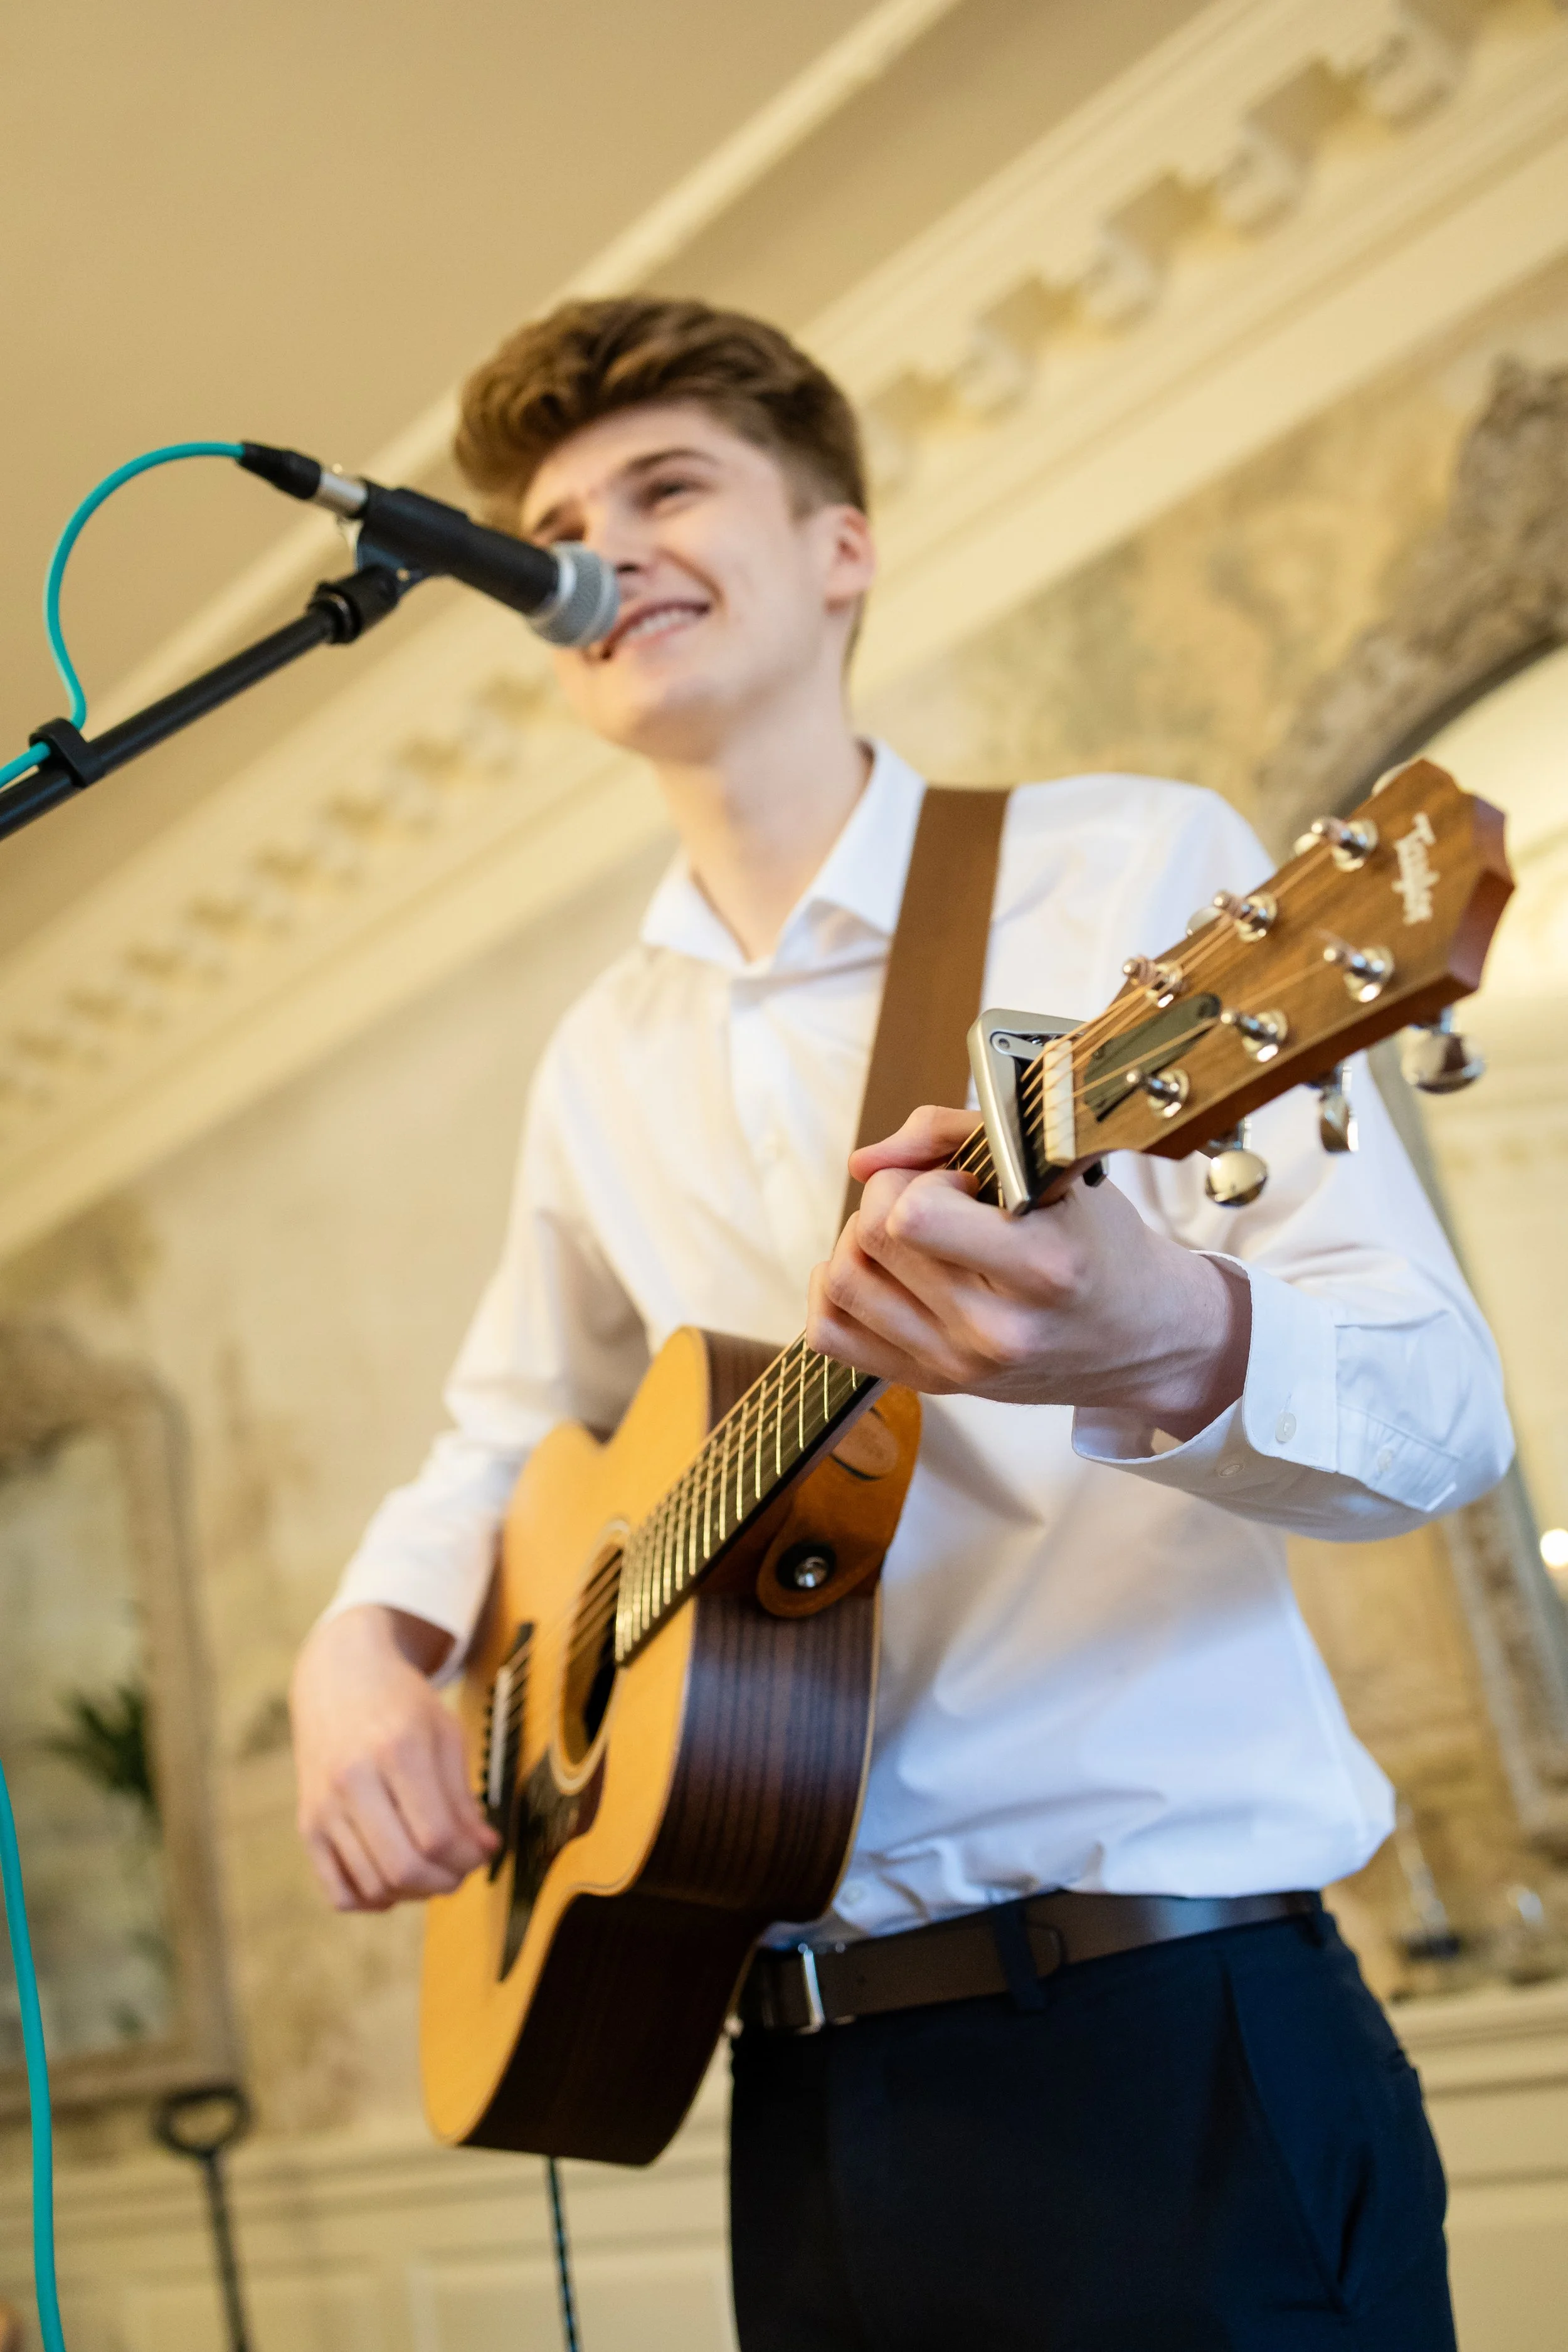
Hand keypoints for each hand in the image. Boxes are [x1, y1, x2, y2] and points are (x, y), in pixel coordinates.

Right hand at [290, 1604, 497, 1911]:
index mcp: (397, 1750)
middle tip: (461, 1868)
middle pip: (404, 1867)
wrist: (338, 1678)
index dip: (469, 1857)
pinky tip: (393, 1881)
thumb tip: (484, 1850)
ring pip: (373, 1885)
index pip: (438, 1835)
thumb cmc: (401, 1704)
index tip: (483, 1851)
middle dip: (445, 1881)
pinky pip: (338, 1891)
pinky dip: (372, 1900)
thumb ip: (463, 1796)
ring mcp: (323, 1807)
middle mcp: (353, 1781)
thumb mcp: (445, 1733)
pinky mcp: (307, 1825)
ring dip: (414, 1893)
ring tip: (433, 1870)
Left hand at [806, 1106, 1250, 1438]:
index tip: (962, 1183)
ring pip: (842, 1281)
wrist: (1145, 1337)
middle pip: (871, 1237)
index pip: (913, 1216)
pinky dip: (835, 1292)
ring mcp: (960, 1365)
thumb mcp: (1056, 1171)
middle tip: (938, 1201)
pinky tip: (879, 1272)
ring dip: (860, 1241)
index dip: (923, 1180)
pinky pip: (832, 1335)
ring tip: (909, 1236)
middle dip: (890, 1195)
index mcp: (1041, 1268)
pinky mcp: (934, 1385)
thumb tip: (863, 1162)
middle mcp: (996, 1329)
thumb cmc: (1101, 1245)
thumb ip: (954, 1137)